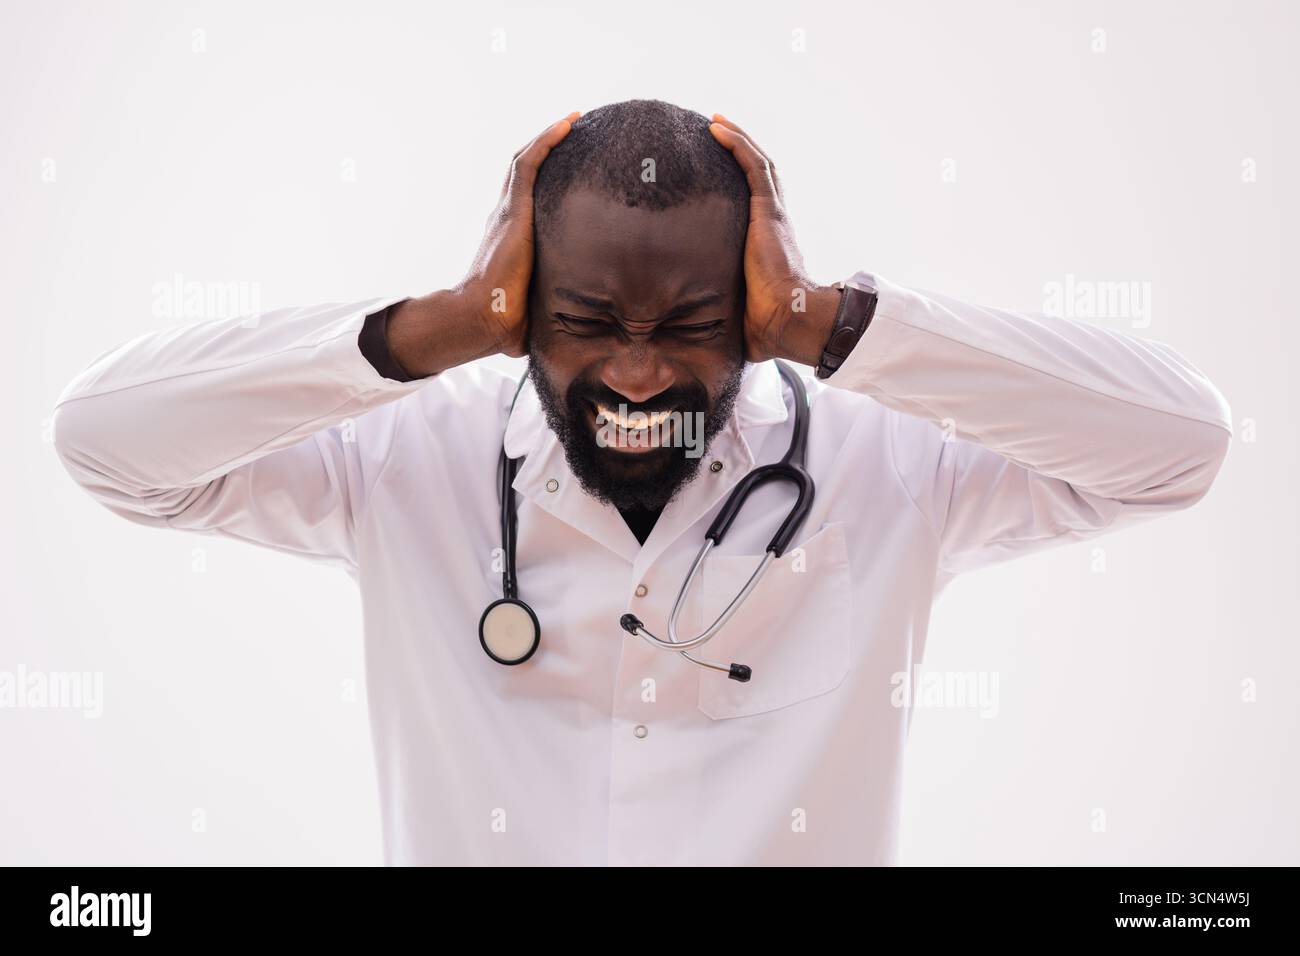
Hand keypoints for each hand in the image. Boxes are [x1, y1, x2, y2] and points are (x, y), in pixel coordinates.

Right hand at [456, 112, 580, 356]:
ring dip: (549, 137)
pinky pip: (529, 165)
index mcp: (511, 238)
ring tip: (575, 120)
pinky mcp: (513, 211)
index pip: (528, 197)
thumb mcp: (537, 307)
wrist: (483, 321)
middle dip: (548, 147)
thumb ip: (554, 304)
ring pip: (526, 161)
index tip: (569, 162)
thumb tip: (587, 328)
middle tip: (576, 130)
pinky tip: (567, 125)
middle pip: (526, 171)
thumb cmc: (505, 324)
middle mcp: (506, 218)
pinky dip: (546, 142)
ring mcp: (508, 212)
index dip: (545, 175)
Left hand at [708, 114, 839, 364]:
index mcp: (767, 243)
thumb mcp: (733, 309)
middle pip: (758, 174)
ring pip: (756, 163)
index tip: (717, 168)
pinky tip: (716, 127)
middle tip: (715, 132)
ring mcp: (772, 214)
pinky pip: (753, 166)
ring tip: (714, 121)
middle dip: (739, 150)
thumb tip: (682, 333)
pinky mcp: (768, 211)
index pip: (755, 202)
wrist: (787, 322)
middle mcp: (773, 222)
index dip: (740, 181)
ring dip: (737, 139)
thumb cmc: (764, 326)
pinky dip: (737, 144)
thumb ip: (716, 308)